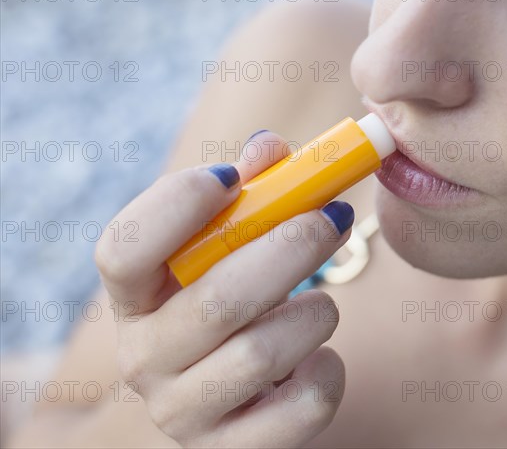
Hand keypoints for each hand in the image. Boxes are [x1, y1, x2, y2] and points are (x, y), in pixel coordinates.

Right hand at [95, 131, 351, 447]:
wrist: (228, 392)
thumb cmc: (228, 298)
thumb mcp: (225, 247)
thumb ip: (248, 191)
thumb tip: (268, 146)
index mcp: (134, 296)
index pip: (123, 250)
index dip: (176, 205)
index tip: (233, 176)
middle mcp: (143, 357)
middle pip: (217, 301)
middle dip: (289, 249)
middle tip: (332, 217)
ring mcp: (182, 411)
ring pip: (262, 355)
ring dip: (314, 313)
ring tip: (320, 302)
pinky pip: (300, 410)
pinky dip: (327, 372)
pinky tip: (318, 356)